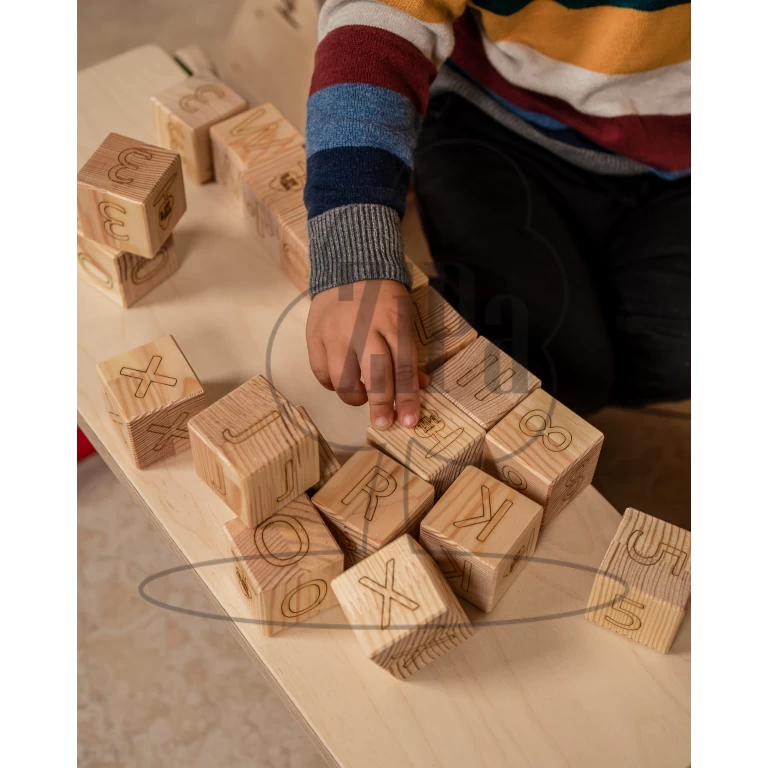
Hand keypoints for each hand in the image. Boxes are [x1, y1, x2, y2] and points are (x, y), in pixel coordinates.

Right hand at [306, 280, 428, 427]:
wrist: (349, 265)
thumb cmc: (383, 296)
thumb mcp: (404, 318)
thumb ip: (408, 352)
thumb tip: (419, 385)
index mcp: (393, 323)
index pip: (403, 368)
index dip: (407, 399)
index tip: (408, 422)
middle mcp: (363, 329)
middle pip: (374, 377)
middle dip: (380, 406)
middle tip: (383, 423)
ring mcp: (336, 333)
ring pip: (343, 380)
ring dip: (355, 397)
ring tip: (362, 396)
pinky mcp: (315, 335)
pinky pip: (321, 372)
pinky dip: (332, 384)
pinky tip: (341, 380)